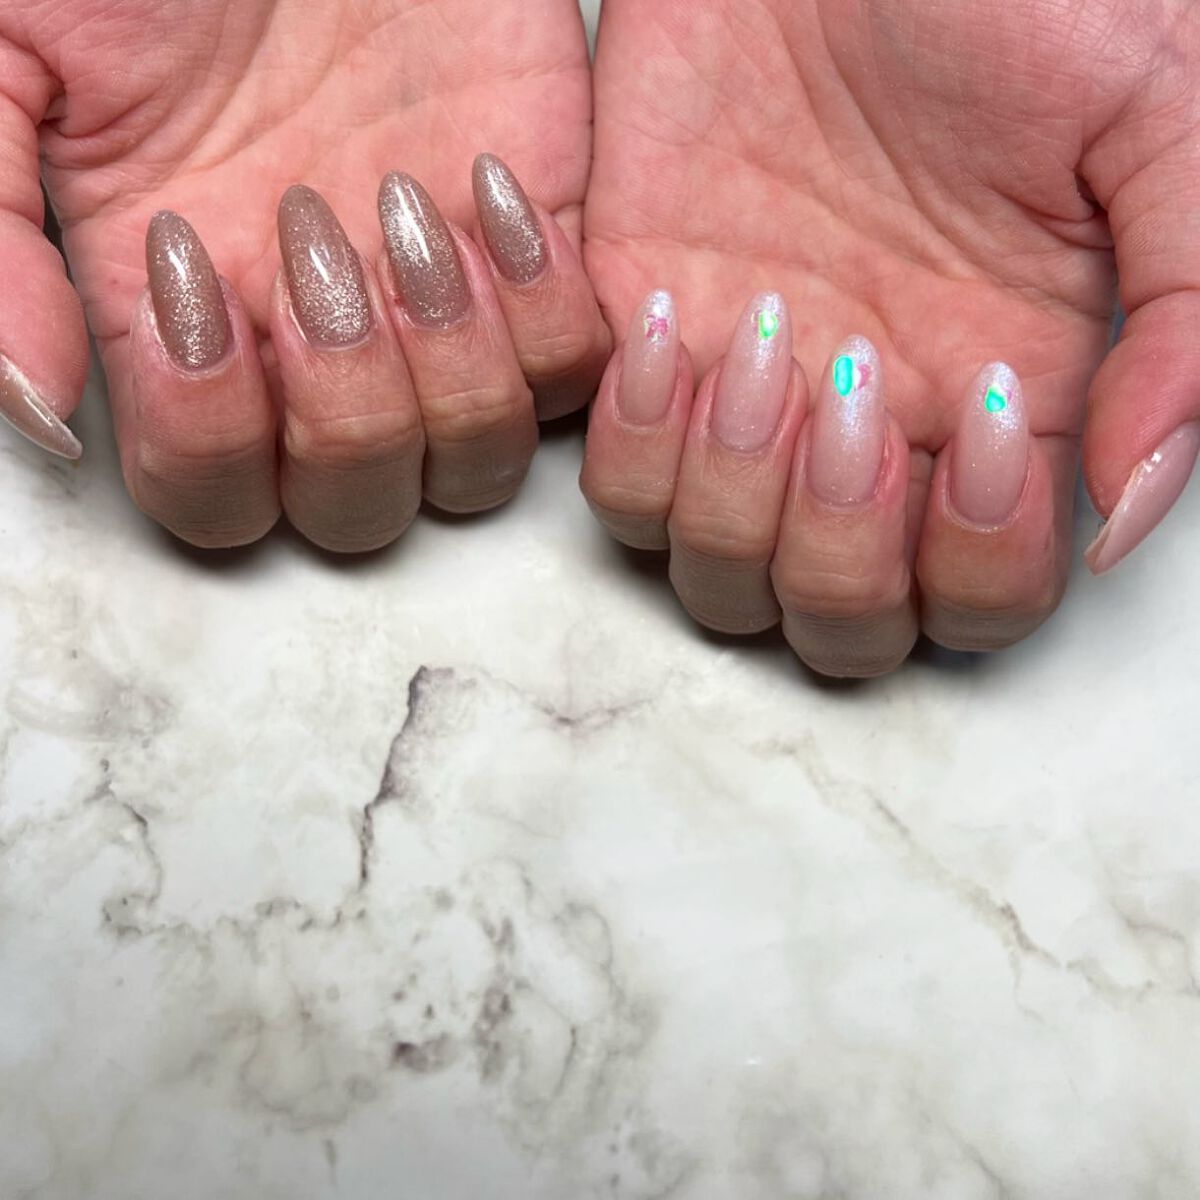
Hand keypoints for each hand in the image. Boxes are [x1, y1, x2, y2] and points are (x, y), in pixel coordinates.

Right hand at [0, 0, 608, 549]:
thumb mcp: (14, 58)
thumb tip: (37, 410)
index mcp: (192, 327)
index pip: (211, 493)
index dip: (207, 434)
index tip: (192, 269)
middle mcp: (318, 348)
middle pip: (358, 506)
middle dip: (346, 408)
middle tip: (313, 234)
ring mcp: (435, 312)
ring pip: (478, 460)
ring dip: (452, 367)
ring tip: (407, 208)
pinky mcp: (539, 254)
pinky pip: (575, 367)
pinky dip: (548, 309)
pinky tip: (489, 186)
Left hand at [581, 0, 1197, 674]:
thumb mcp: (1158, 118)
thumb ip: (1185, 319)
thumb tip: (1130, 504)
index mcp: (993, 414)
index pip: (979, 600)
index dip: (977, 563)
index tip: (981, 405)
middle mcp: (867, 440)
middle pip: (834, 623)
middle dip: (834, 550)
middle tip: (851, 389)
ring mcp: (747, 406)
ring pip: (710, 575)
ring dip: (726, 495)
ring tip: (757, 330)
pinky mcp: (642, 350)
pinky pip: (610, 483)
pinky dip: (629, 437)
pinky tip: (674, 321)